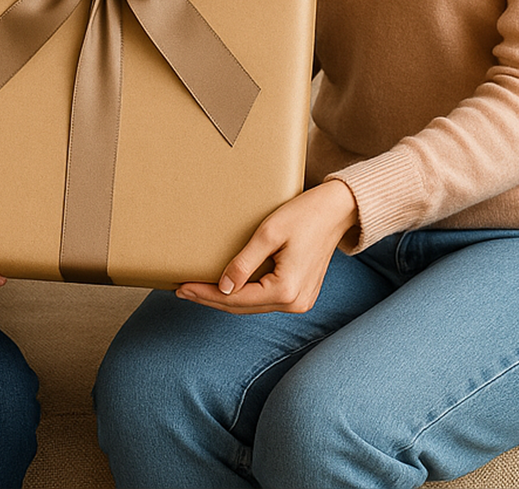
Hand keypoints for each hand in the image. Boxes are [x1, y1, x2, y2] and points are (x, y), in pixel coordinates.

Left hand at [176, 180, 358, 314]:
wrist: (337, 211)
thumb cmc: (304, 215)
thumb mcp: (268, 234)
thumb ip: (244, 264)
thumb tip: (222, 288)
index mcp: (286, 290)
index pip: (235, 299)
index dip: (206, 294)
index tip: (182, 287)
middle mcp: (295, 303)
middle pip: (243, 307)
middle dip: (211, 299)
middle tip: (182, 290)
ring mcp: (300, 301)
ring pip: (254, 306)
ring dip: (226, 299)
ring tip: (198, 290)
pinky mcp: (301, 294)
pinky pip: (266, 300)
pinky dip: (244, 295)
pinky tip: (226, 288)